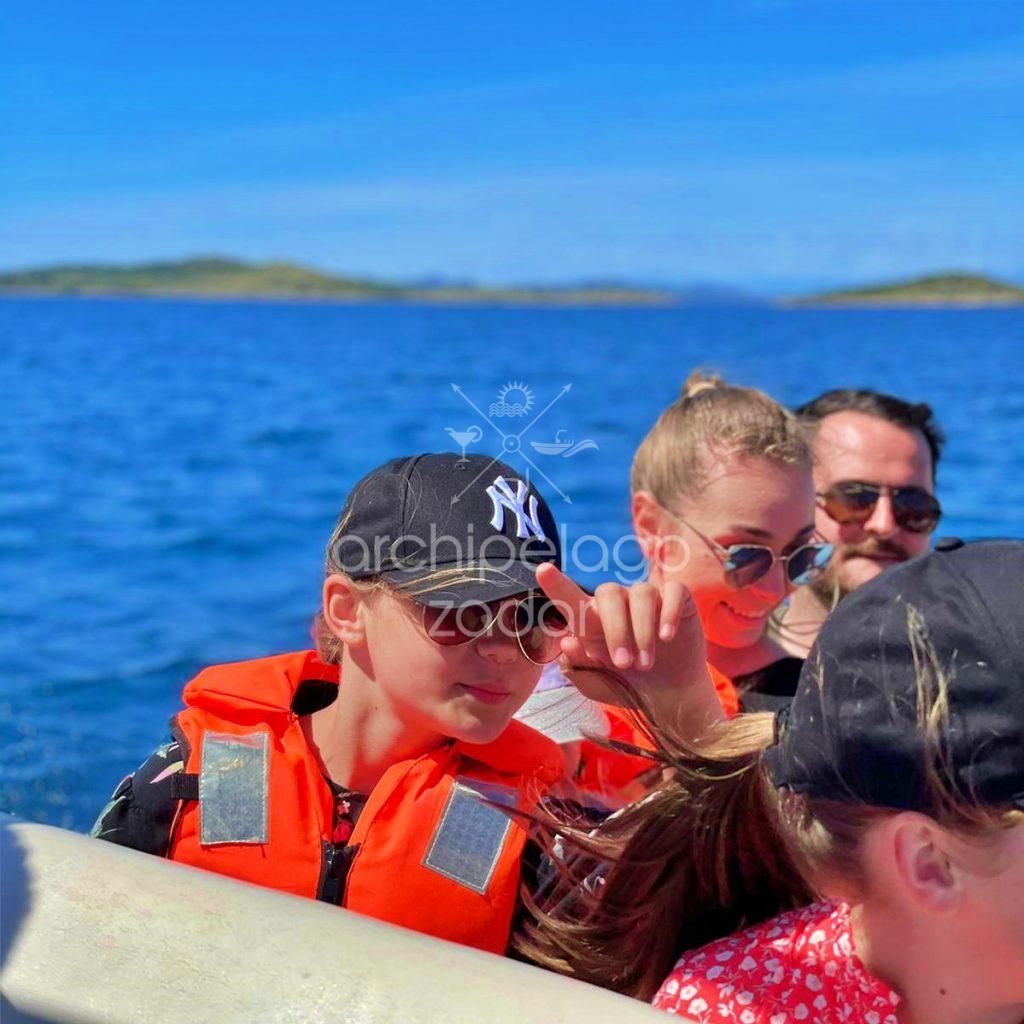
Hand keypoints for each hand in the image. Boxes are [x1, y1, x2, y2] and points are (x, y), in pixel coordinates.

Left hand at [535, 564, 723, 737]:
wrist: (668, 697)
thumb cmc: (627, 685)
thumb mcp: (598, 685)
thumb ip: (578, 668)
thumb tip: (567, 642)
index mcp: (591, 621)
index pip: (571, 598)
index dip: (556, 584)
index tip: (541, 570)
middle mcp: (617, 604)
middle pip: (609, 593)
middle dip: (616, 629)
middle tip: (623, 664)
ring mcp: (647, 598)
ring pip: (642, 594)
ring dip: (642, 631)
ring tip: (645, 664)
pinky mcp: (677, 599)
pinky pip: (673, 591)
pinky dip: (669, 612)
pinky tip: (667, 637)